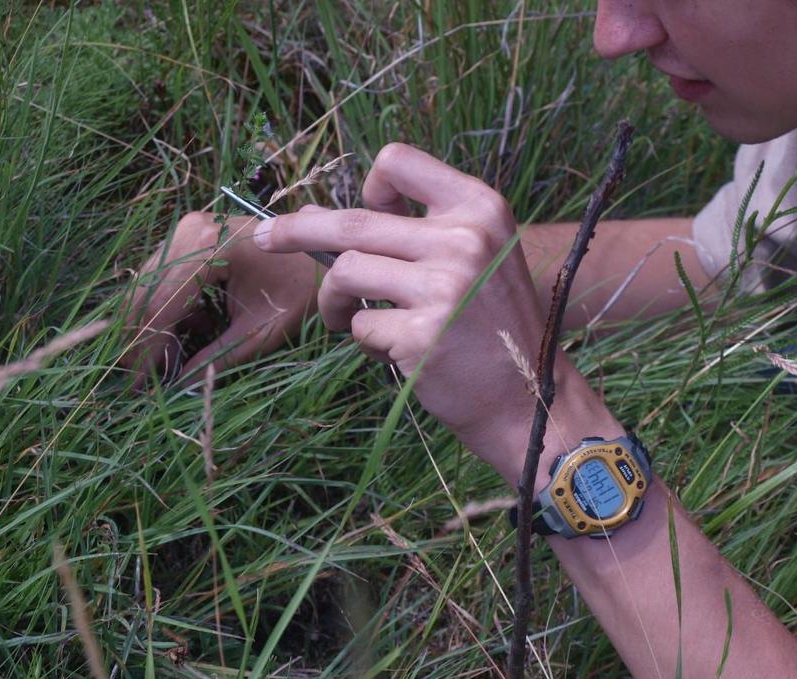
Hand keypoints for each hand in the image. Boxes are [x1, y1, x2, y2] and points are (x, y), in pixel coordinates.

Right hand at [121, 212, 320, 387]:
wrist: (327, 253)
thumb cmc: (304, 292)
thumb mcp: (264, 331)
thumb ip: (219, 358)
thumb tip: (180, 388)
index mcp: (209, 249)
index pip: (160, 305)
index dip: (145, 349)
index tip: (138, 386)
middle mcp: (191, 231)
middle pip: (144, 292)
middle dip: (140, 339)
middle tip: (140, 381)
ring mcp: (190, 228)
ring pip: (149, 284)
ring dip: (150, 325)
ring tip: (163, 363)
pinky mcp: (194, 235)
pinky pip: (164, 276)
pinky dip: (167, 308)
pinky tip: (187, 333)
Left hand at [254, 144, 621, 482]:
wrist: (532, 398)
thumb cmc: (495, 328)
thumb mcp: (481, 257)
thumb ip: (421, 230)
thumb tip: (327, 218)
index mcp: (480, 208)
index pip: (398, 161)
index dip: (369, 185)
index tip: (364, 210)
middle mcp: (464, 239)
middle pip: (353, 220)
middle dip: (296, 229)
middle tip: (264, 238)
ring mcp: (443, 287)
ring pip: (346, 271)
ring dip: (333, 300)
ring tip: (346, 319)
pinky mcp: (421, 334)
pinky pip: (361, 325)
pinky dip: (365, 340)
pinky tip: (394, 351)